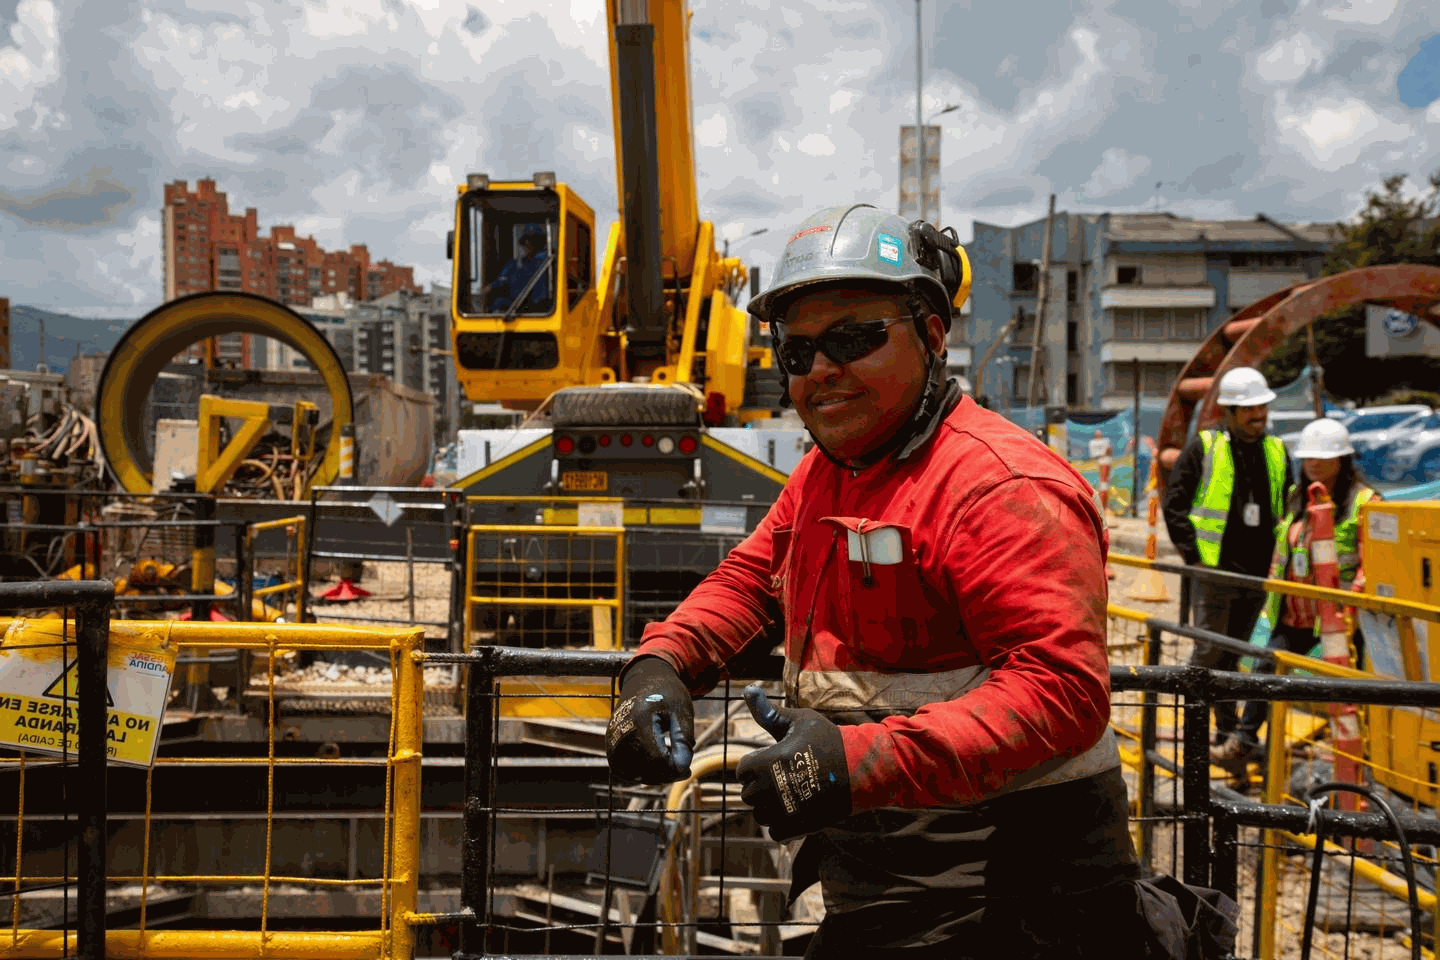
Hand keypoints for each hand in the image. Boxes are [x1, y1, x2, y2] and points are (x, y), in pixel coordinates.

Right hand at [606, 657, 694, 783]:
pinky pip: (622, 768)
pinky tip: (655, 763)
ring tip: (669, 763)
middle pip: (642, 769)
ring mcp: (612, 737)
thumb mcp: (682, 711)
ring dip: (652, 776)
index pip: (656, 758)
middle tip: (683, 769)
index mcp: (641, 719)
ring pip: (631, 772)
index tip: (688, 770)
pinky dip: (639, 772)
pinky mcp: (610, 742)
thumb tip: (682, 767)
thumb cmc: (667, 694)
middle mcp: (622, 730)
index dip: (673, 769)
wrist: (645, 679)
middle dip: (665, 775)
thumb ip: (683, 739)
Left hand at [736, 686, 850, 841]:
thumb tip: (747, 690)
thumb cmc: (829, 740)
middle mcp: (772, 788)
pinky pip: (775, 832)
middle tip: (781, 777)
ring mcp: (785, 810)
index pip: (742, 771)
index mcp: (768, 761)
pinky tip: (794, 810)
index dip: (754, 765)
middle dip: (759, 786)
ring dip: (769, 807)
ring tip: (788, 793)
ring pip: (760, 815)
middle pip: (748, 795)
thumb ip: (770, 713)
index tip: (771, 761)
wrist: (861, 768)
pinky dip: (781, 825)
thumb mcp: (800, 721)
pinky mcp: (799, 827)